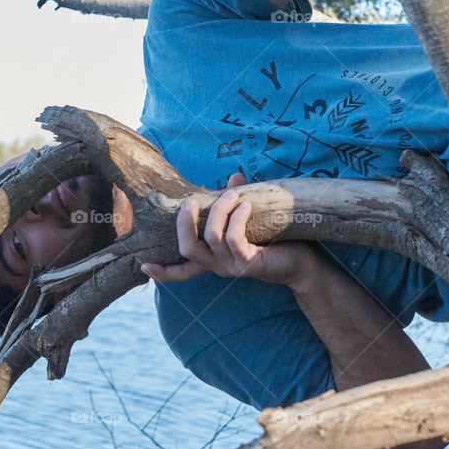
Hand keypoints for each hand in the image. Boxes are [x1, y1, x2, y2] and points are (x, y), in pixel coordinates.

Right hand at [141, 172, 315, 285]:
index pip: (183, 271)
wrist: (305, 262)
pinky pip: (233, 239)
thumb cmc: (278, 240)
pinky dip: (237, 218)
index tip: (143, 267)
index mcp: (214, 259)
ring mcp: (232, 267)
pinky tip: (246, 205)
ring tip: (233, 195)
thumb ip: (237, 202)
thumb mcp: (251, 218)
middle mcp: (219, 266)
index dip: (163, 272)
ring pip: (210, 238)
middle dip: (185, 222)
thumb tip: (234, 176)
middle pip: (187, 249)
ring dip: (219, 211)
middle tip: (191, 201)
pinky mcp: (249, 264)